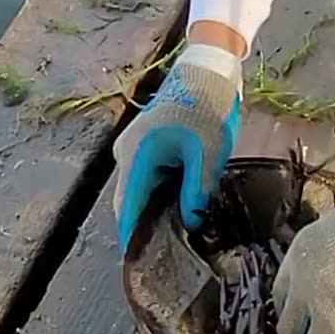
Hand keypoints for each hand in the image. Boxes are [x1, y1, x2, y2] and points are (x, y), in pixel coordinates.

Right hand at [113, 44, 242, 248]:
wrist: (206, 68)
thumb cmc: (208, 106)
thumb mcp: (209, 154)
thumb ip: (197, 191)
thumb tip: (192, 224)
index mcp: (137, 157)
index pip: (129, 210)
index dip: (135, 239)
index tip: (145, 265)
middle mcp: (125, 156)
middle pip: (129, 204)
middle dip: (144, 229)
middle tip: (167, 256)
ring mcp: (131, 150)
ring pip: (138, 193)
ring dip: (153, 213)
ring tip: (174, 238)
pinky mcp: (143, 146)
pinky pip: (145, 180)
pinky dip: (157, 196)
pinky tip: (177, 210)